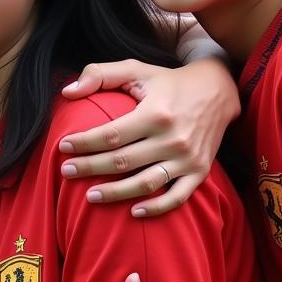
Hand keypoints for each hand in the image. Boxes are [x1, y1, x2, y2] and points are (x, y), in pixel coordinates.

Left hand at [58, 58, 237, 215]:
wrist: (218, 91)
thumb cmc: (167, 81)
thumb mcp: (136, 69)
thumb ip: (99, 75)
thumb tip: (67, 92)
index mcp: (155, 113)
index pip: (111, 134)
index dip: (84, 143)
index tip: (62, 146)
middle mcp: (173, 138)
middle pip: (122, 161)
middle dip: (90, 168)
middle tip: (65, 171)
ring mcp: (188, 158)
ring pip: (146, 184)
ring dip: (115, 193)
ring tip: (89, 196)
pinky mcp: (200, 172)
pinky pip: (177, 197)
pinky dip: (156, 208)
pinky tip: (133, 212)